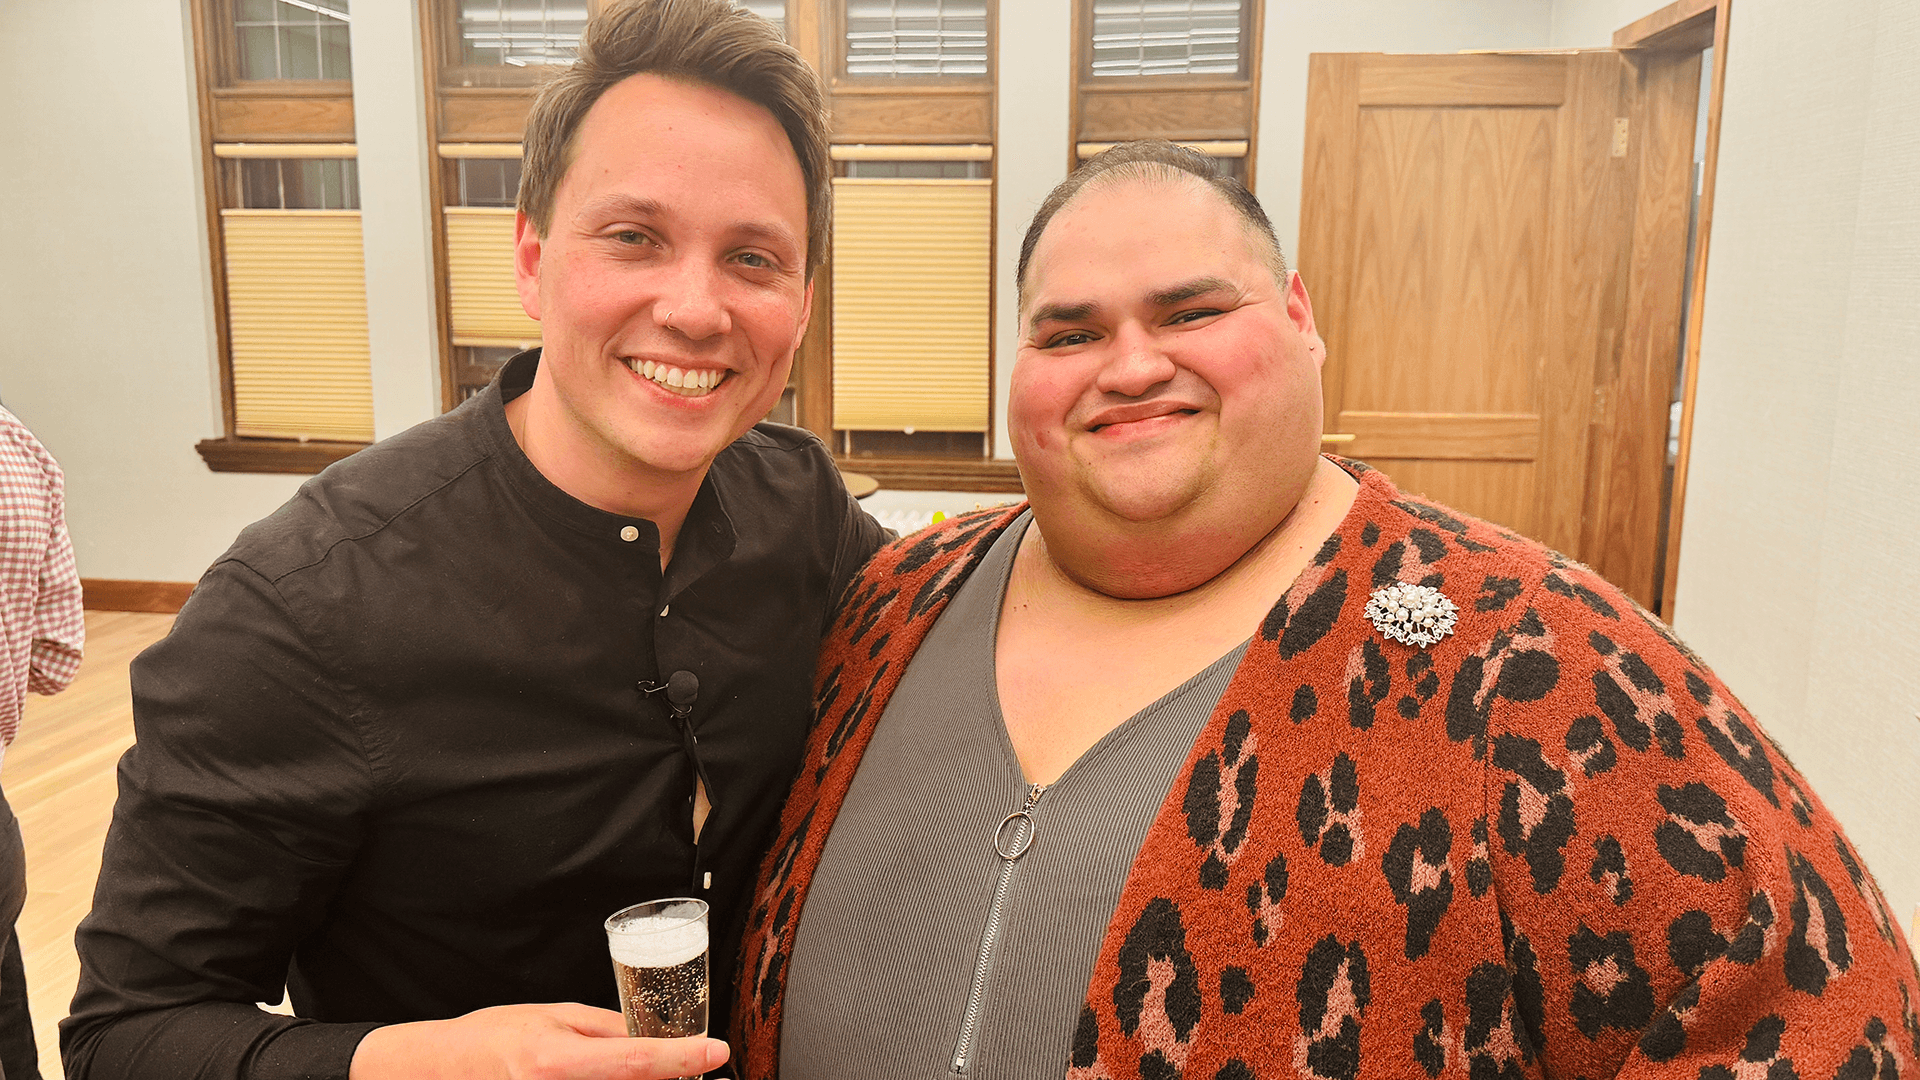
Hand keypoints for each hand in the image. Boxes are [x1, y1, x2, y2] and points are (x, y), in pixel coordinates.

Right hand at [348, 1002, 729, 1079]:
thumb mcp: (554, 1017)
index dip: (682, 1058)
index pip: (635, 1060)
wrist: (440, 1070)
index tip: (716, 1050)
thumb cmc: (493, 1038)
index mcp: (556, 1060)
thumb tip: (655, 1035)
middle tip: (687, 1062)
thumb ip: (607, 1030)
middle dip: (665, 1077)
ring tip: (654, 1067)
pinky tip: (609, 1076)